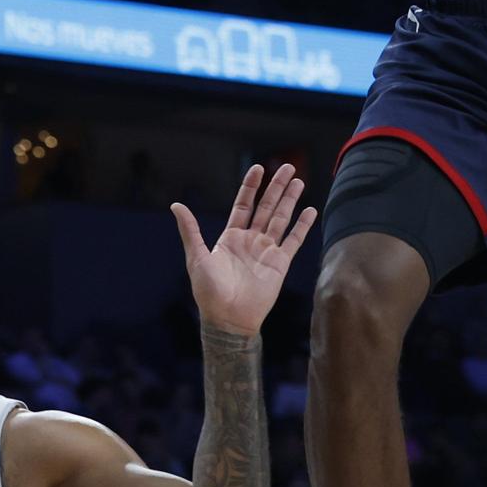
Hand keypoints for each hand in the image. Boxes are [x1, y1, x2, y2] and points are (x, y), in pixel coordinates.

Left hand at [172, 163, 317, 338]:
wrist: (228, 320)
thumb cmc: (210, 292)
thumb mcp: (197, 257)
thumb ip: (191, 230)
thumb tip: (175, 205)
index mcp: (231, 237)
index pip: (244, 204)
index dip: (251, 186)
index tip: (259, 168)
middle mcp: (251, 240)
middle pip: (266, 207)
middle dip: (276, 187)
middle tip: (288, 167)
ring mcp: (266, 251)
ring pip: (281, 219)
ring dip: (290, 200)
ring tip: (299, 181)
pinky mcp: (280, 264)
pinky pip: (293, 241)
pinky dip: (302, 226)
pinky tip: (310, 210)